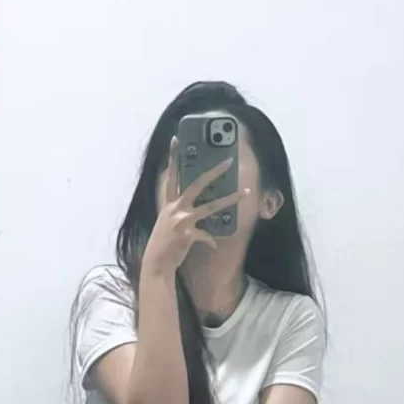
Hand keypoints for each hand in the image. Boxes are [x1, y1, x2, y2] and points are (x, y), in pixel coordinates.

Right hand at [141, 138, 247, 277]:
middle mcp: (175, 208)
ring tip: (246, 192)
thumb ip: (178, 212)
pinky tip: (214, 245)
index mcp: (169, 203)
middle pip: (197, 184)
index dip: (173, 157)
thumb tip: (195, 210)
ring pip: (211, 206)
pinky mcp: (188, 234)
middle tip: (228, 161)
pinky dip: (211, 240)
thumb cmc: (163, 243)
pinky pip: (206, 235)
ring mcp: (182, 220)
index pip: (171, 176)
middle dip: (214, 172)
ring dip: (230, 199)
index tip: (176, 139)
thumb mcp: (167, 223)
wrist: (156, 264)